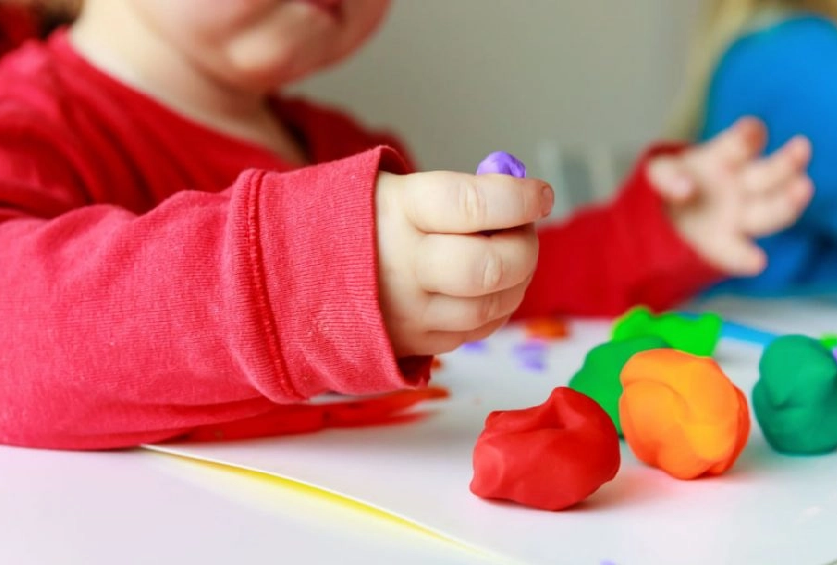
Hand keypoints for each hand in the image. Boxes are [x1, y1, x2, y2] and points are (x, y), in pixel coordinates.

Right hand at [376, 170, 553, 356]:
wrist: (295, 273)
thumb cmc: (361, 221)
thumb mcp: (395, 187)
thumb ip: (459, 192)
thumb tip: (522, 197)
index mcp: (397, 211)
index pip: (473, 205)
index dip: (518, 200)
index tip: (540, 195)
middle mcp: (402, 266)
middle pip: (488, 266)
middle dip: (524, 248)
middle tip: (524, 231)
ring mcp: (407, 312)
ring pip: (489, 307)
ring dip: (517, 281)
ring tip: (509, 258)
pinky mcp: (414, 342)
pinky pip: (475, 331)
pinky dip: (496, 307)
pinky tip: (490, 286)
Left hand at [647, 117, 812, 275]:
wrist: (661, 220)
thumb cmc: (670, 184)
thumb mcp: (658, 172)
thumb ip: (666, 175)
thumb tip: (686, 190)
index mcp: (725, 158)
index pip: (741, 144)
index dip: (747, 137)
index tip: (752, 133)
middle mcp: (742, 185)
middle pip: (769, 173)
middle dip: (787, 162)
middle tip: (802, 148)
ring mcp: (739, 216)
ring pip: (770, 210)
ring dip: (787, 202)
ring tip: (803, 190)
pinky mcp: (726, 246)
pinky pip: (737, 253)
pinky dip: (744, 257)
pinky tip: (755, 261)